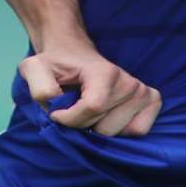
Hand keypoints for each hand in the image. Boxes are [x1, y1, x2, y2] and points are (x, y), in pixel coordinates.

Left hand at [20, 46, 162, 136]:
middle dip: (83, 126)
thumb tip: (58, 110)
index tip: (56, 113)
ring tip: (90, 111)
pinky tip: (107, 117)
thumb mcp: (34, 70)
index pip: (93, 108)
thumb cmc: (54, 64)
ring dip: (99, 129)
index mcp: (104, 72)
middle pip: (105, 127)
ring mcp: (142, 91)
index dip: (70, 119)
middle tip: (74, 109)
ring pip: (120, 132)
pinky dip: (121, 131)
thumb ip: (40, 89)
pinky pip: (139, 130)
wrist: (72, 53)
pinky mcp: (151, 100)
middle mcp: (129, 82)